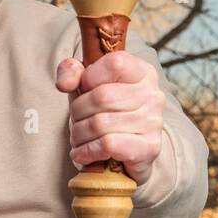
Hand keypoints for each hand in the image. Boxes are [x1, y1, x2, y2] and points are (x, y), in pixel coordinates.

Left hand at [55, 51, 164, 182]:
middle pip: (102, 97)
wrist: (126, 151)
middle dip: (78, 111)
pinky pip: (108, 144)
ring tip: (78, 138)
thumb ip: (71, 72)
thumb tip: (64, 84)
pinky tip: (82, 153)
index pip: (114, 64)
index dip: (89, 77)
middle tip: (75, 120)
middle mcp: (153, 95)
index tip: (83, 90)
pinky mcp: (149, 148)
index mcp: (142, 72)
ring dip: (79, 134)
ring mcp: (153, 122)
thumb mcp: (85, 86)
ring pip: (101, 123)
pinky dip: (87, 151)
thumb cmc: (105, 112)